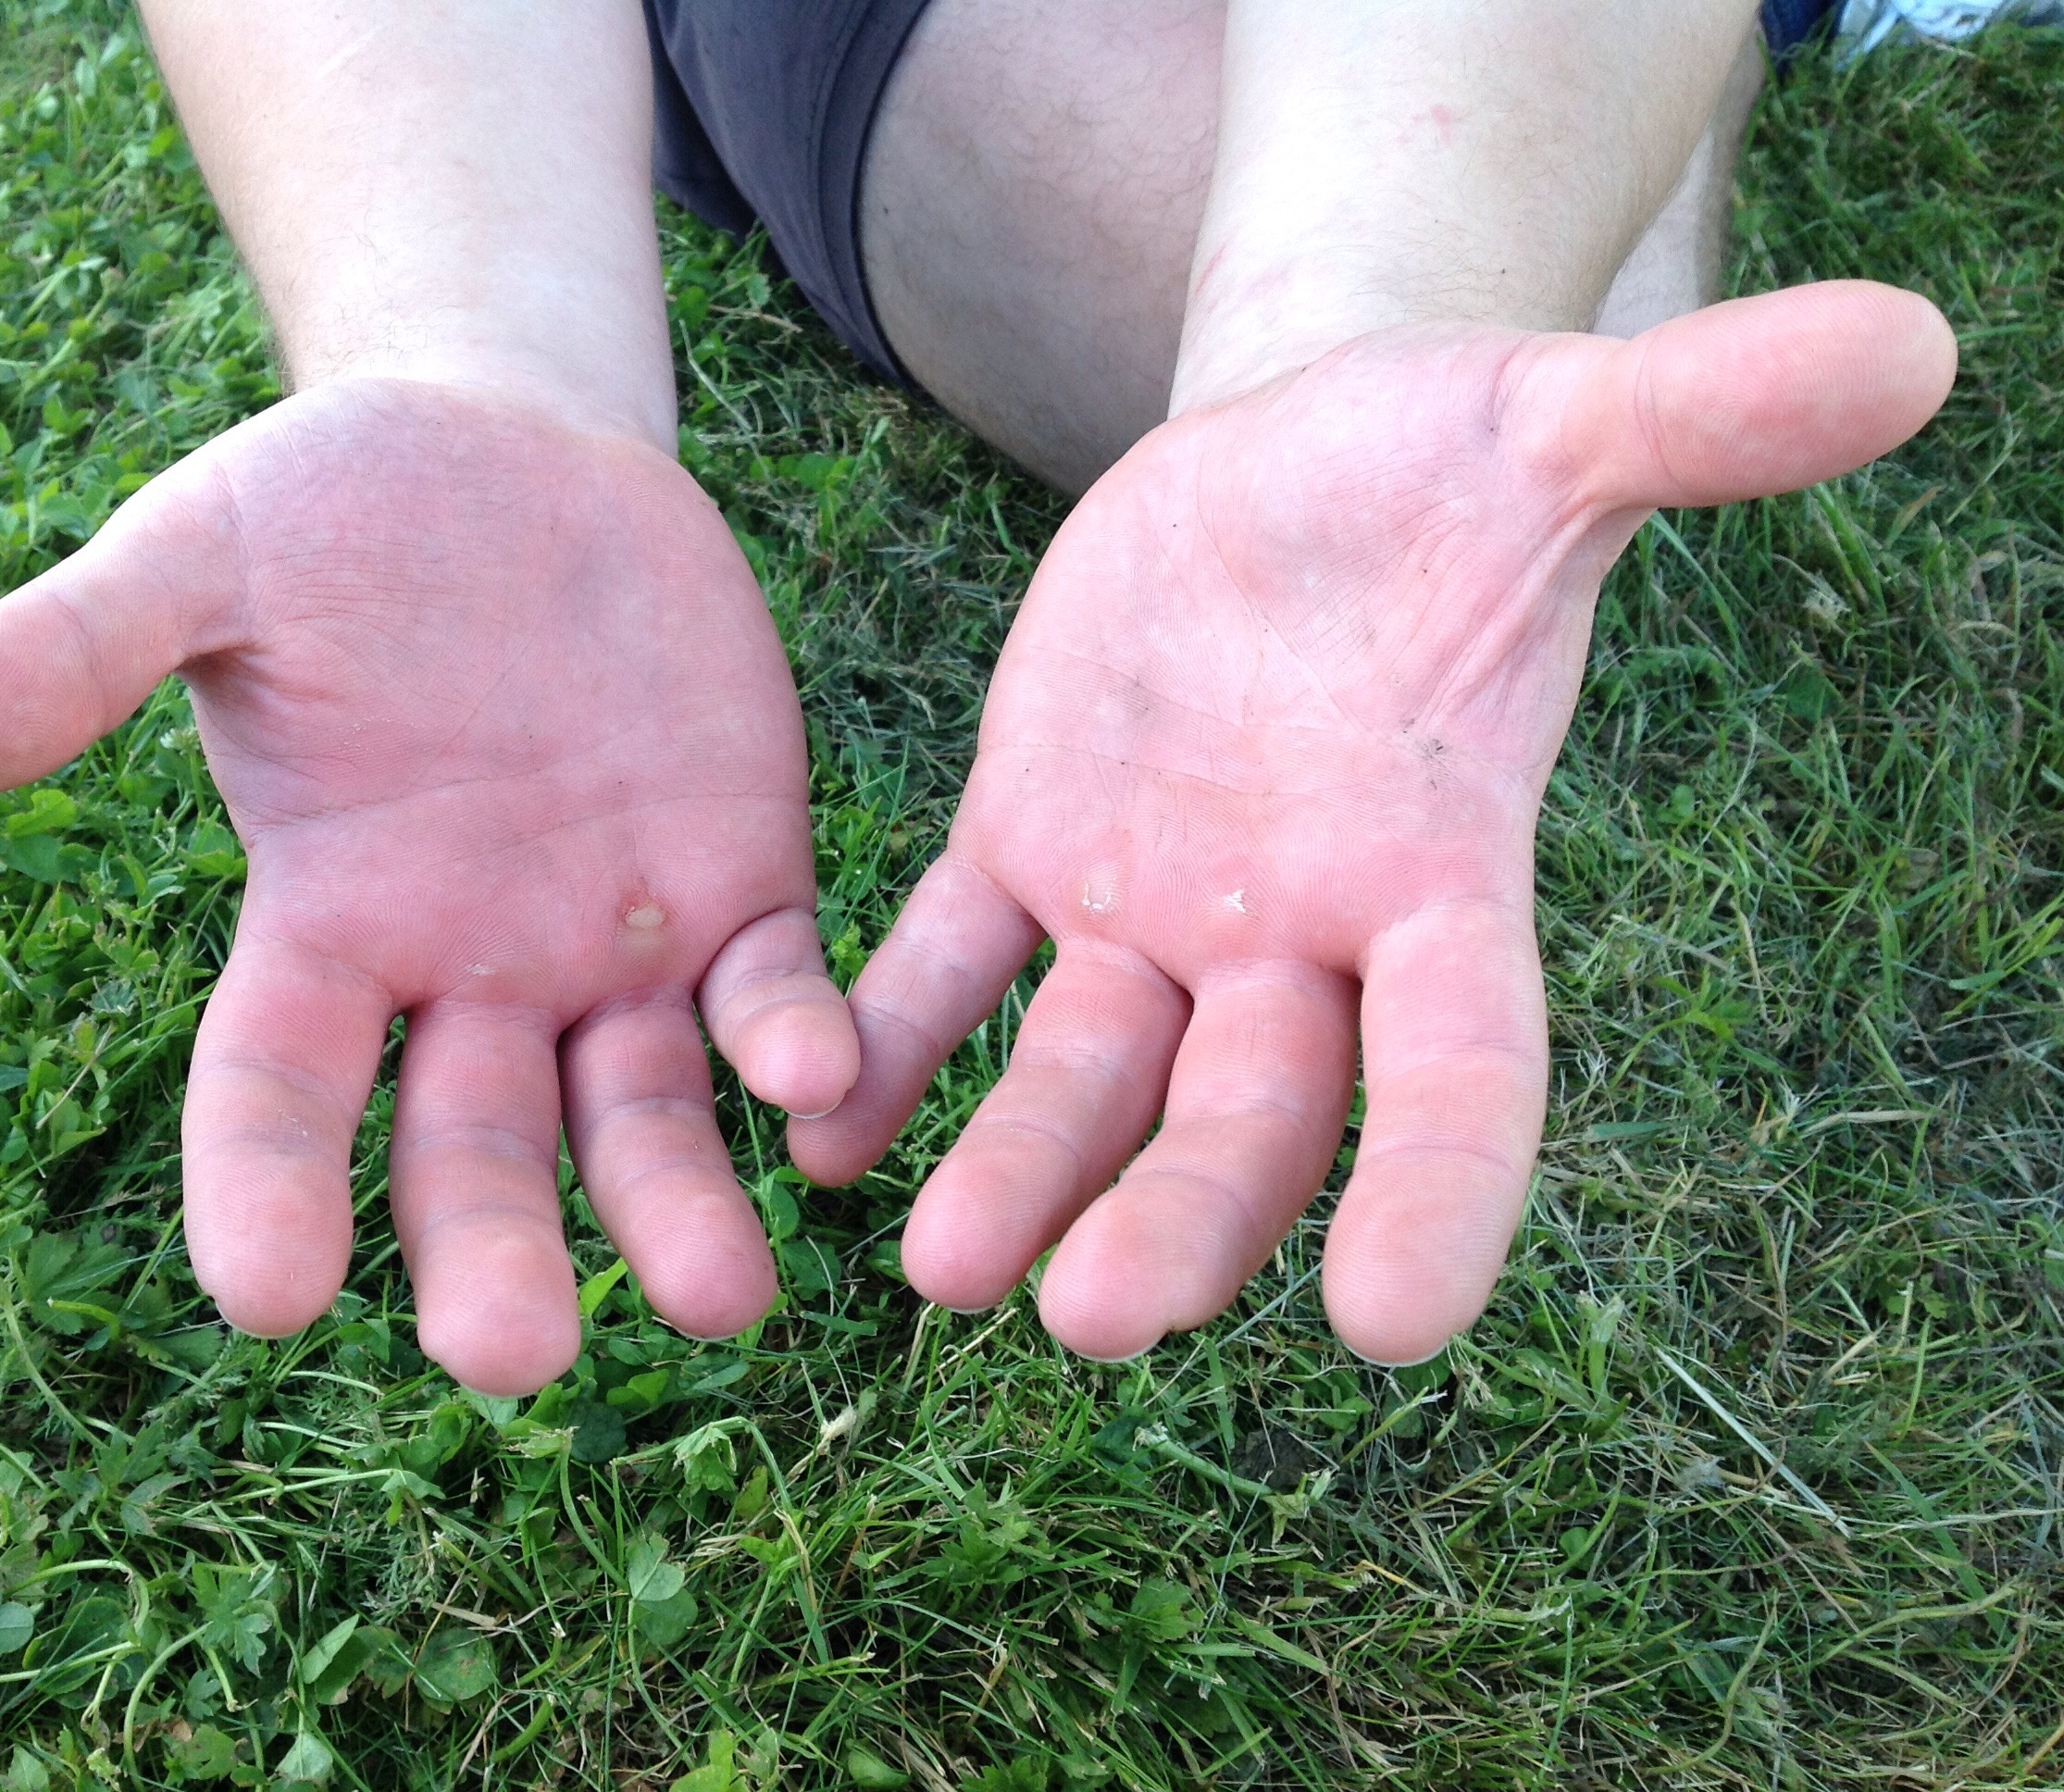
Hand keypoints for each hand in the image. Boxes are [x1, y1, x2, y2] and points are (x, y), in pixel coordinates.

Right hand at [0, 380, 858, 1394]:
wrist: (522, 452)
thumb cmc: (338, 509)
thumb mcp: (201, 561)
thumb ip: (72, 655)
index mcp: (325, 919)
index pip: (275, 1087)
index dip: (264, 1187)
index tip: (268, 1298)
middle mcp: (466, 968)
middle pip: (470, 1148)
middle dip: (491, 1251)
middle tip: (517, 1358)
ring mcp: (609, 942)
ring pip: (638, 1116)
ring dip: (675, 1211)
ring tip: (720, 1299)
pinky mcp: (739, 885)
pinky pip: (771, 994)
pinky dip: (791, 1042)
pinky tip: (817, 1079)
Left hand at [794, 283, 1952, 1364]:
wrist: (1299, 470)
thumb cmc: (1452, 462)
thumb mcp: (1555, 423)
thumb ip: (1700, 418)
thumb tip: (1921, 347)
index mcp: (1439, 868)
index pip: (1467, 1063)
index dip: (1439, 1187)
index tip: (1394, 1326)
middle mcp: (1297, 933)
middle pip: (1248, 1114)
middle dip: (1183, 1215)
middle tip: (1096, 1317)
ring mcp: (1151, 907)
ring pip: (1084, 1074)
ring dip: (1017, 1170)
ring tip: (943, 1271)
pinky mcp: (1027, 848)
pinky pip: (947, 970)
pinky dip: (888, 1041)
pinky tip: (819, 1120)